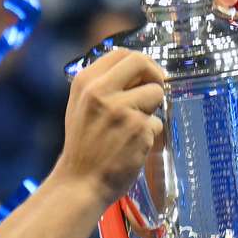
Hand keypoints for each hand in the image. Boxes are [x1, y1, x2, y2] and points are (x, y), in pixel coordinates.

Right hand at [56, 0, 237, 204]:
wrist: (79, 183)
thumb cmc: (83, 147)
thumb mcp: (80, 107)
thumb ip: (102, 86)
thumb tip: (137, 71)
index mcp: (85, 82)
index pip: (121, 54)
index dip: (140, 62)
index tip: (148, 74)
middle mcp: (101, 91)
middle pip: (141, 63)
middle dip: (155, 74)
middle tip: (157, 89)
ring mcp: (121, 109)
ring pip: (156, 93)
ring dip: (153, 110)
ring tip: (134, 129)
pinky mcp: (138, 129)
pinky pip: (158, 123)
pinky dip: (150, 136)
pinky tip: (133, 147)